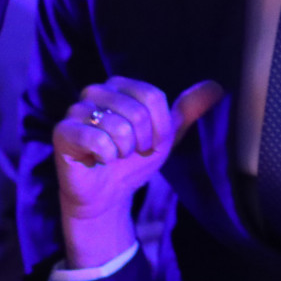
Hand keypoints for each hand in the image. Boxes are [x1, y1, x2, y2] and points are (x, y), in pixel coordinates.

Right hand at [52, 77, 222, 267]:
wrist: (107, 195)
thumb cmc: (133, 161)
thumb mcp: (165, 136)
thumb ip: (187, 110)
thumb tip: (217, 86)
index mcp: (119, 85)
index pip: (153, 96)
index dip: (159, 127)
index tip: (152, 142)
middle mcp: (95, 91)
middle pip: (137, 111)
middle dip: (142, 141)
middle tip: (130, 152)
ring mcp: (76, 110)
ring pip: (118, 127)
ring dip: (123, 151)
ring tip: (113, 155)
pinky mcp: (63, 132)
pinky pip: (96, 140)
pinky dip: (106, 156)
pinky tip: (98, 160)